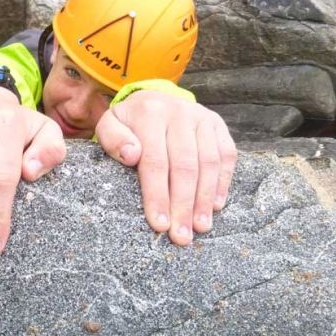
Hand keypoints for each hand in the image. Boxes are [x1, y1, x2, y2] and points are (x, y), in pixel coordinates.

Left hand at [94, 90, 236, 245]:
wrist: (153, 99)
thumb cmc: (128, 123)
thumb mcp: (109, 125)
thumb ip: (113, 139)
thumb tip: (131, 156)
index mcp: (150, 113)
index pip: (155, 161)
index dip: (158, 195)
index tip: (159, 224)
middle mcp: (179, 112)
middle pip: (185, 166)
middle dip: (183, 205)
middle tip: (181, 236)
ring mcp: (202, 117)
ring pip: (209, 163)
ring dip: (205, 199)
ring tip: (200, 227)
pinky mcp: (218, 124)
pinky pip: (227, 155)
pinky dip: (223, 183)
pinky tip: (215, 207)